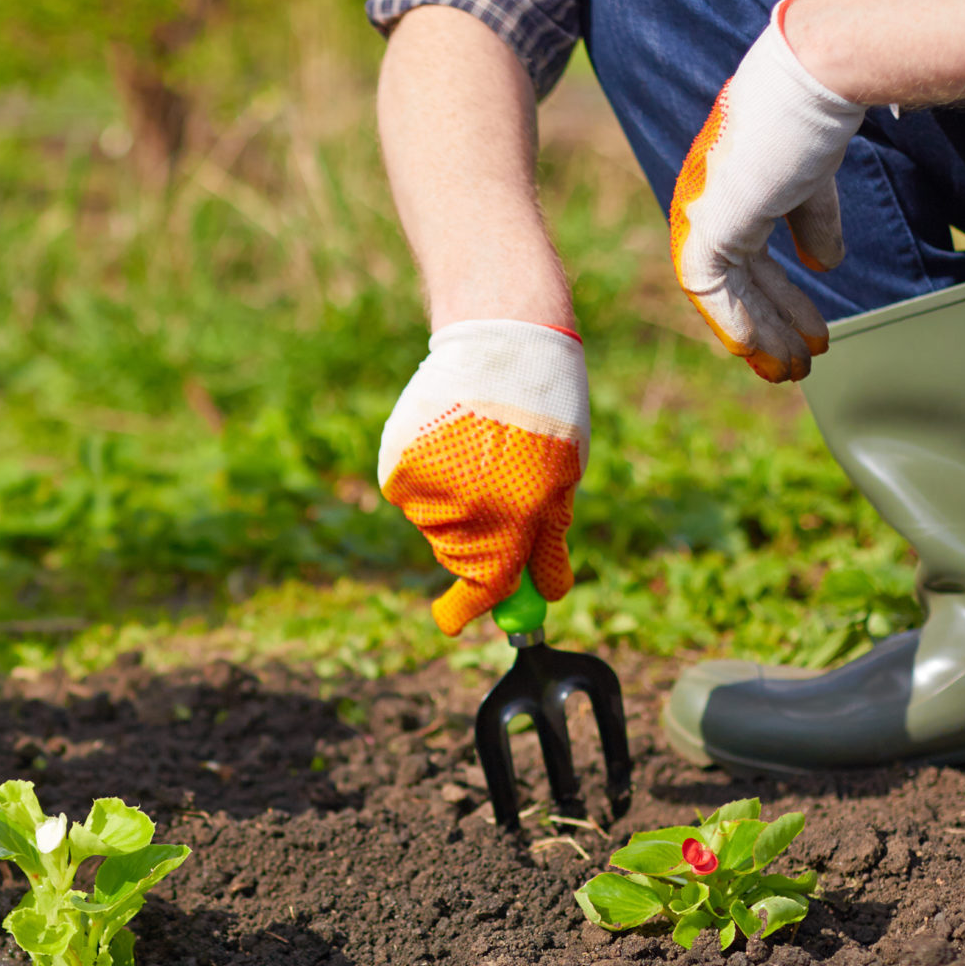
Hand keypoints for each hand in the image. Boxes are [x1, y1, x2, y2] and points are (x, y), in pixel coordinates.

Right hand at [378, 320, 588, 635]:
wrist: (502, 342)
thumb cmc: (546, 411)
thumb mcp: (564, 478)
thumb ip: (549, 541)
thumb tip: (547, 594)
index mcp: (518, 519)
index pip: (486, 586)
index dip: (467, 609)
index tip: (451, 623)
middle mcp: (469, 510)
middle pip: (459, 558)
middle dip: (475, 546)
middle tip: (494, 500)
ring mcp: (429, 488)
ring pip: (434, 526)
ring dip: (454, 506)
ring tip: (479, 452)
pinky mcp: (400, 466)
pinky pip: (412, 496)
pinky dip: (428, 481)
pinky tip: (451, 441)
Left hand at [667, 0, 863, 381]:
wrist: (819, 80)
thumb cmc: (819, 115)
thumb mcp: (814, 182)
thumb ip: (812, 223)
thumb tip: (824, 266)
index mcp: (730, 189)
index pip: (747, 258)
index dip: (780, 299)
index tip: (812, 334)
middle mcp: (708, 202)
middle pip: (737, 281)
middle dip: (772, 326)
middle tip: (797, 366)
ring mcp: (704, 211)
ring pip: (725, 291)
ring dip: (761, 333)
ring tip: (791, 369)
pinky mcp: (707, 220)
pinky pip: (708, 286)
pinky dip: (736, 319)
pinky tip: (761, 350)